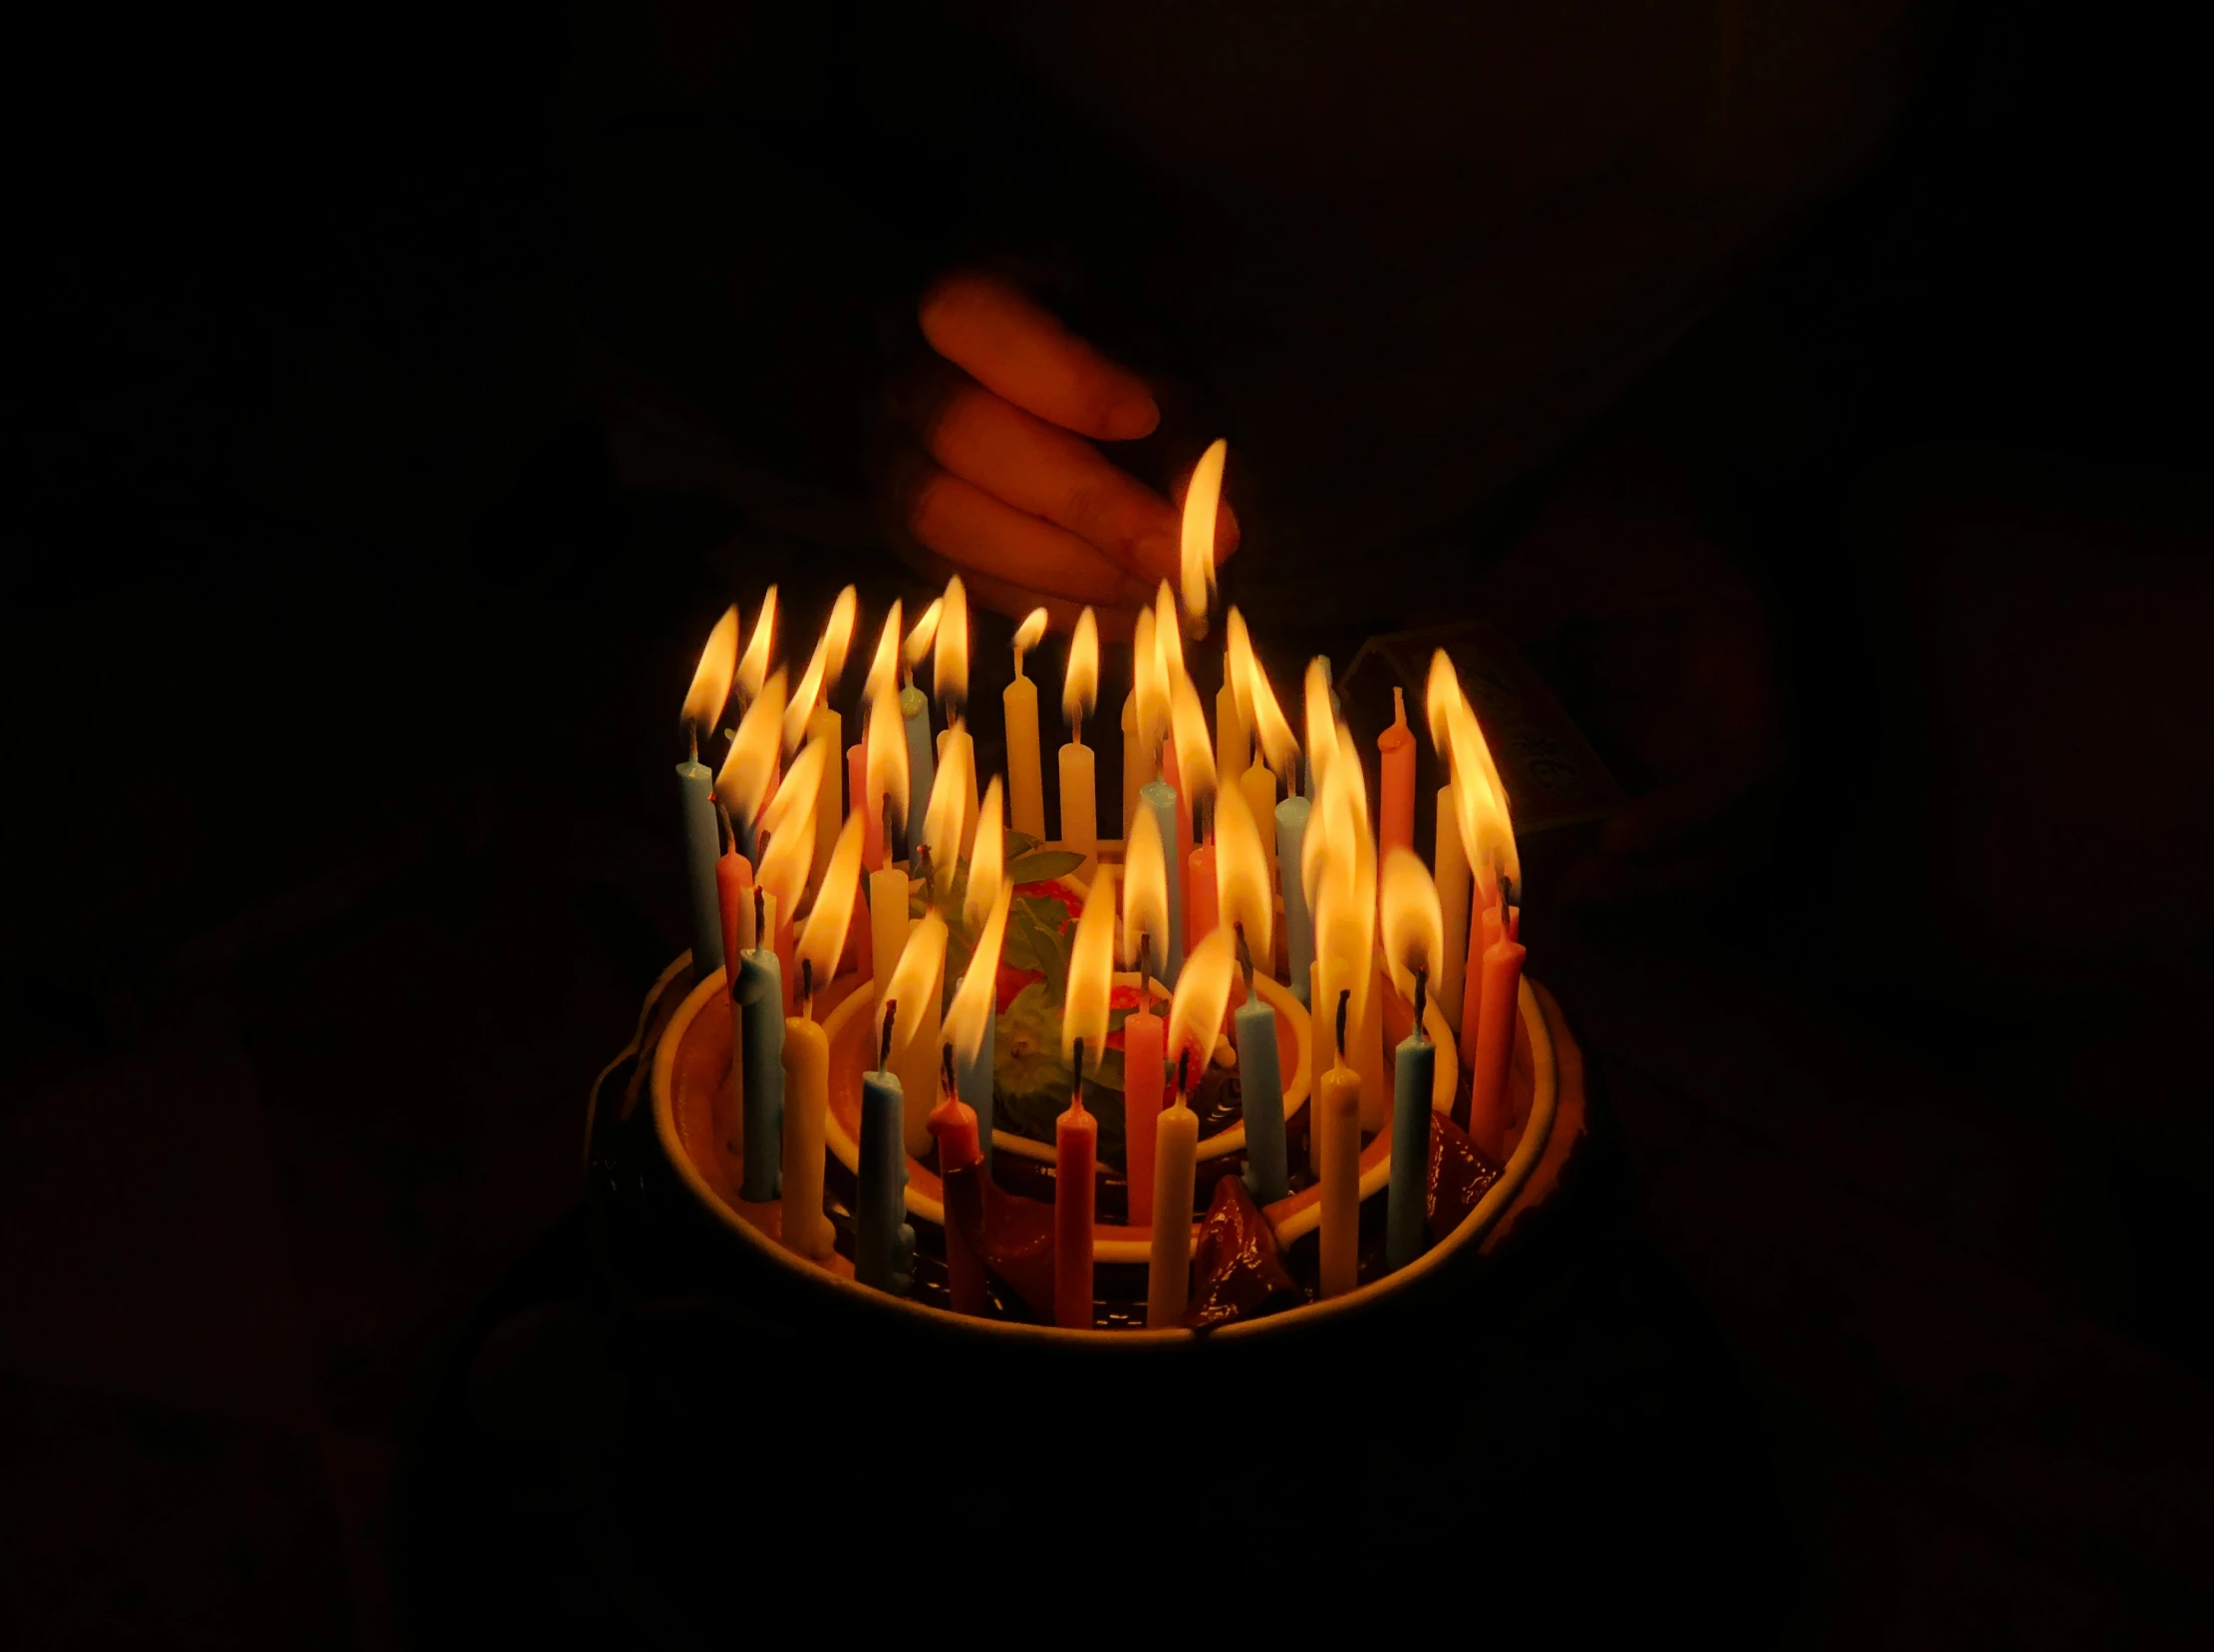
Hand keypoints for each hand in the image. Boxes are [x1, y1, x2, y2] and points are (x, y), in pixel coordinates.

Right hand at [880, 271, 1236, 633]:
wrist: (1051, 406)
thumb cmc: (1112, 372)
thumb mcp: (1158, 372)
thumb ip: (1184, 438)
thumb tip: (1215, 538)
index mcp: (968, 294)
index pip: (976, 316)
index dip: (1057, 374)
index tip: (1144, 415)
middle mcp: (904, 368)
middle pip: (961, 429)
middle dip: (1081, 500)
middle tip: (1174, 552)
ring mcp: (887, 454)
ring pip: (943, 514)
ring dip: (1060, 564)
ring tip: (1154, 591)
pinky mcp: (898, 532)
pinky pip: (955, 576)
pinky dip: (1045, 602)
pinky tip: (1120, 613)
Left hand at [1476, 445, 1784, 902]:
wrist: (1652, 473)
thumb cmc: (1629, 497)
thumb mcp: (1572, 539)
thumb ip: (1506, 596)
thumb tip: (1414, 645)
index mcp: (1742, 651)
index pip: (1753, 760)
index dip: (1693, 812)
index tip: (1617, 835)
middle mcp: (1735, 709)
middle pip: (1738, 825)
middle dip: (1664, 871)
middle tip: (1577, 888)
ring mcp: (1698, 735)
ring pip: (1703, 839)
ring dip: (1643, 877)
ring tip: (1561, 891)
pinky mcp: (1656, 748)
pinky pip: (1647, 816)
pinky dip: (1608, 850)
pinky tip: (1548, 859)